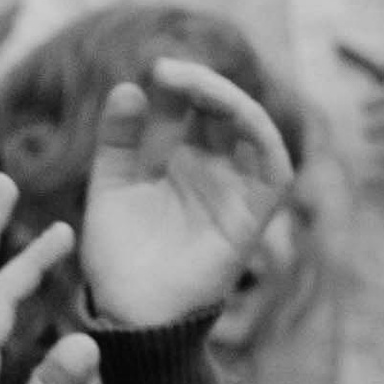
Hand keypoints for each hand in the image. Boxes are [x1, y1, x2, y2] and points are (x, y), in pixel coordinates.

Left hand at [77, 55, 295, 331]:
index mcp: (177, 161)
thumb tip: (130, 87)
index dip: (179, 82)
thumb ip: (118, 139)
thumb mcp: (109, 186)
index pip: (191, 106)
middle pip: (222, 111)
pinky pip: (274, 170)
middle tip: (167, 70)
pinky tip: (234, 114)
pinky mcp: (251, 217)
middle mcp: (210, 171)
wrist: (128, 314)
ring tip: (193, 85)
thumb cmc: (117, 256)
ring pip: (253, 130)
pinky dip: (262, 135)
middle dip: (200, 84)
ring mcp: (234, 192)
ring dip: (230, 100)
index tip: (154, 69)